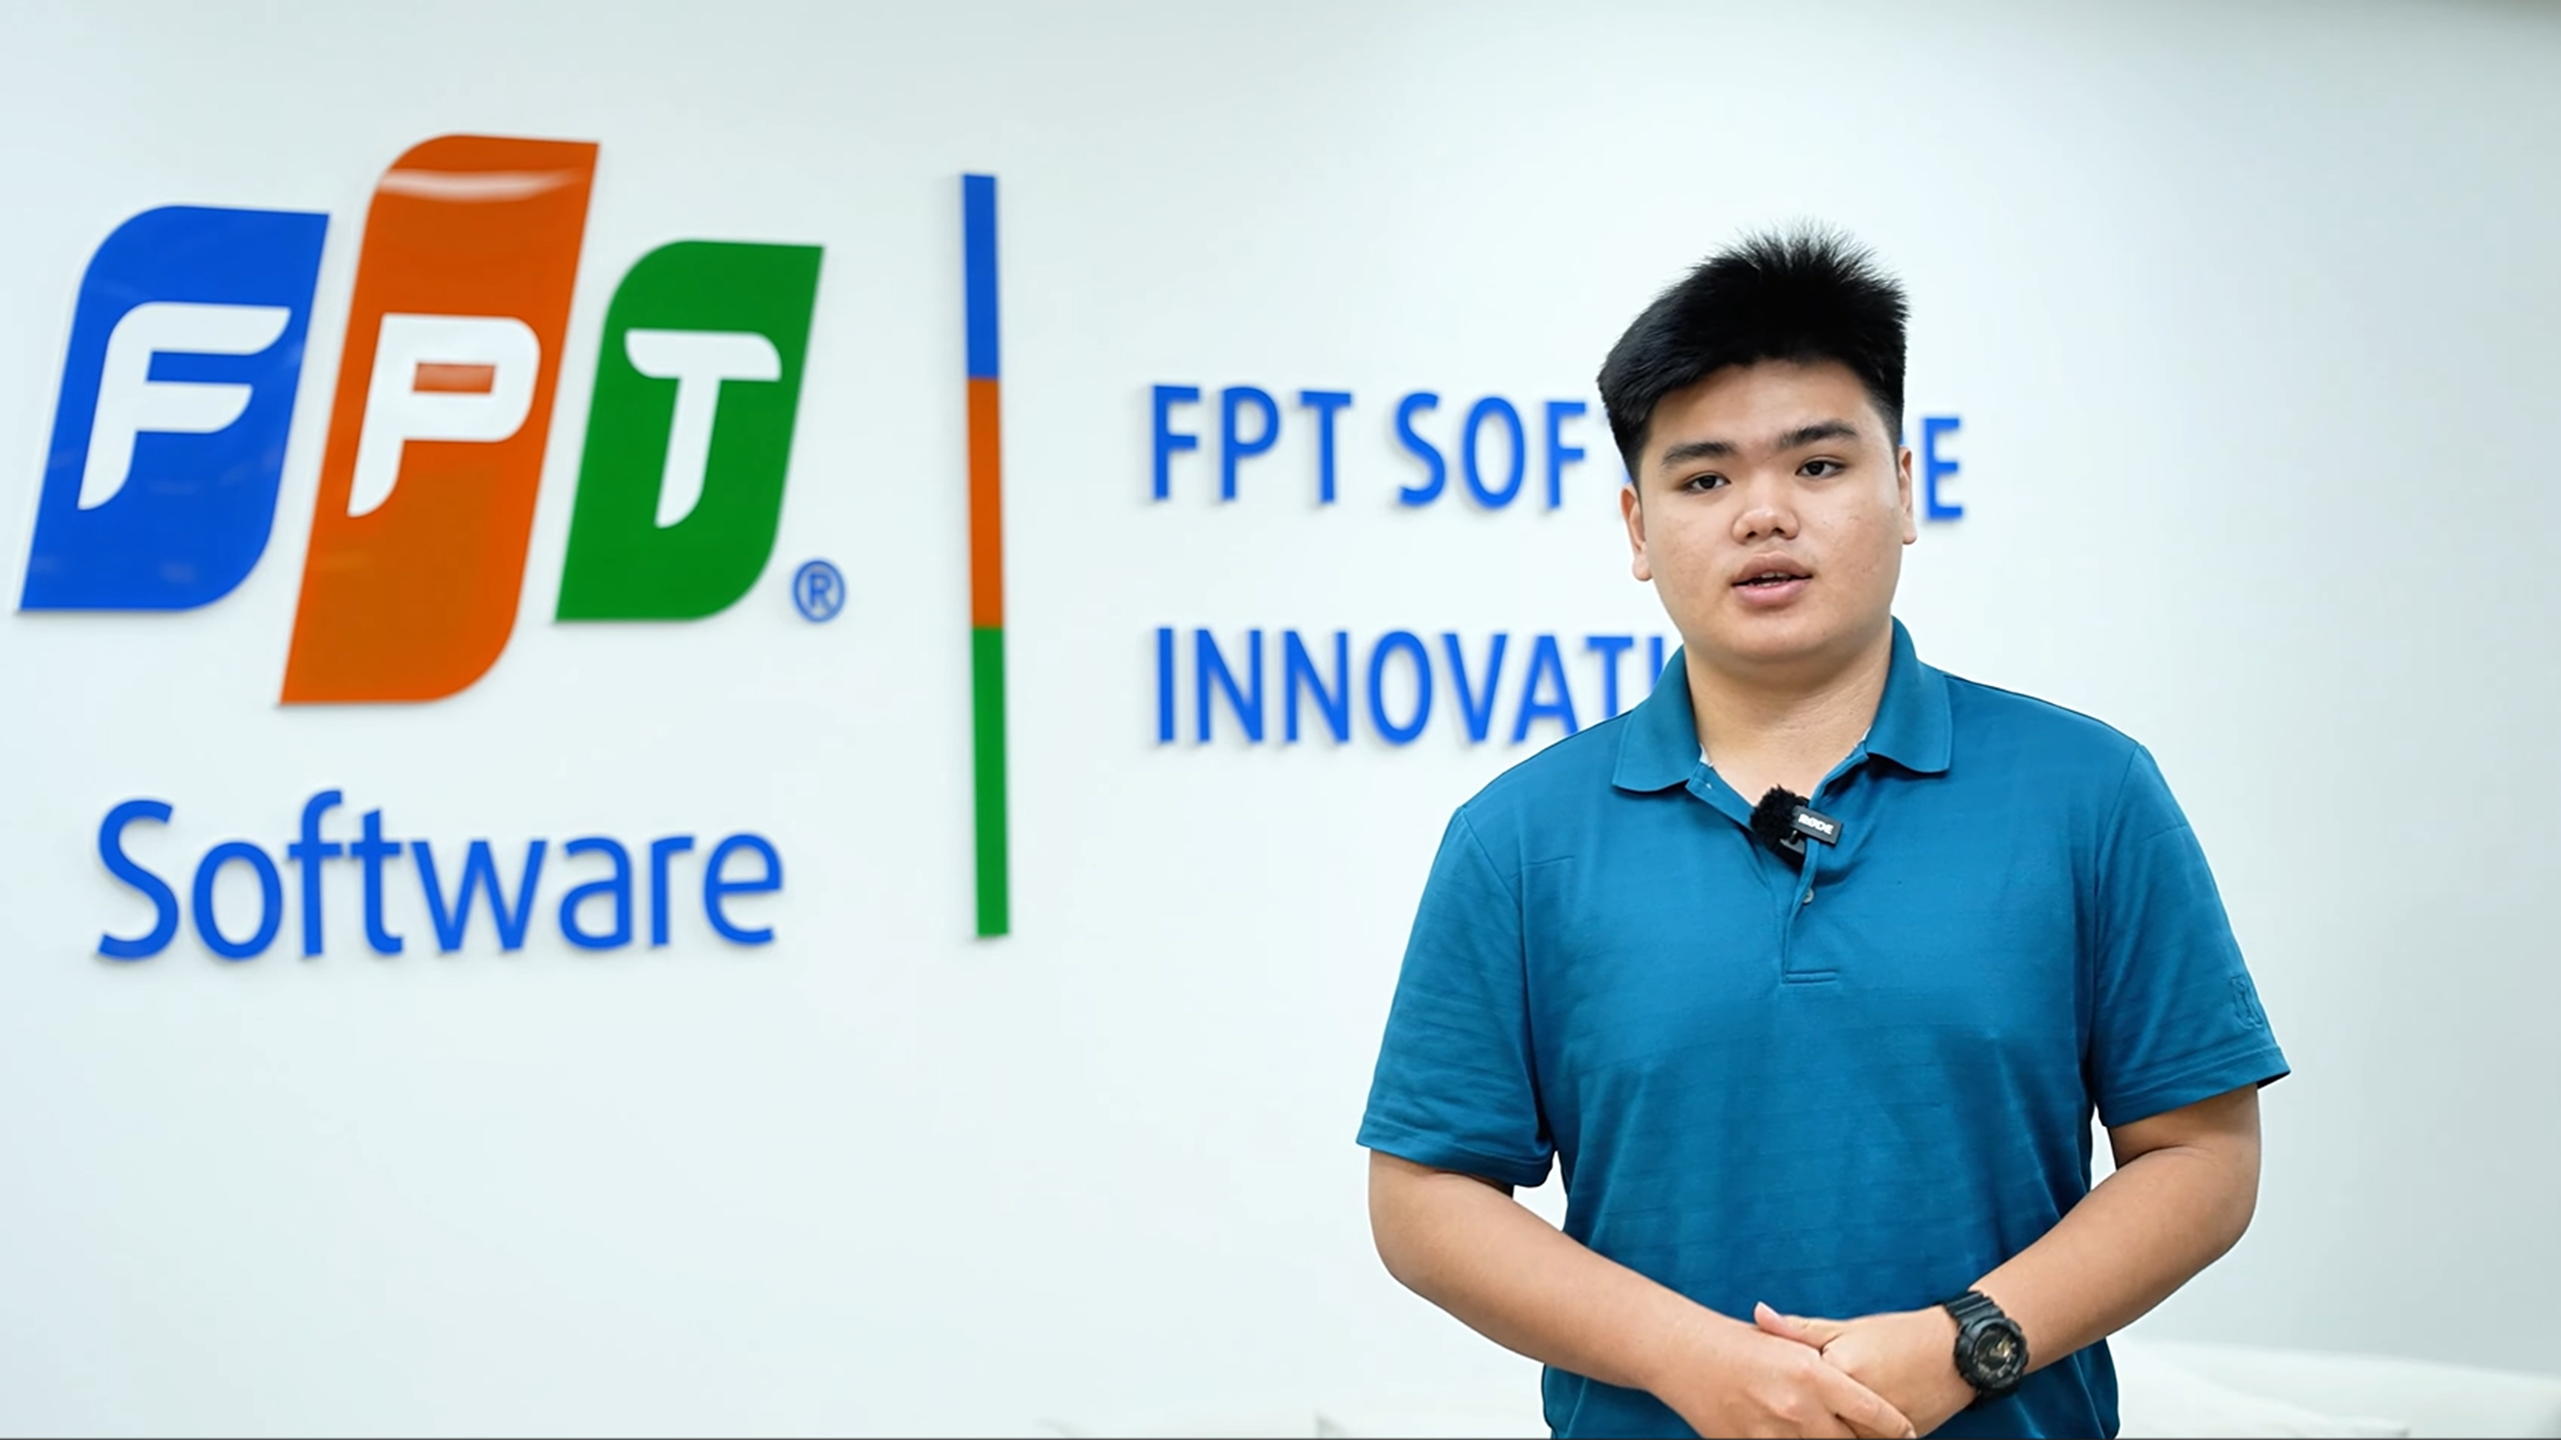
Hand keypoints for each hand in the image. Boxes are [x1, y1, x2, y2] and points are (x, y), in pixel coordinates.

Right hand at [1651, 1318, 1917, 1438]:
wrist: (1683, 1353)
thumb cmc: (1739, 1342)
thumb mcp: (1788, 1343)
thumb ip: (1824, 1362)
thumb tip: (1861, 1385)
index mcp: (1814, 1374)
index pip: (1874, 1413)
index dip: (1897, 1428)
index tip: (1909, 1434)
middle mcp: (1800, 1407)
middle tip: (1872, 1439)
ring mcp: (1773, 1432)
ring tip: (1830, 1435)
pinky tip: (1794, 1436)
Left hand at [1754, 1303, 1976, 1437]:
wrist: (1956, 1354)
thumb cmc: (1898, 1336)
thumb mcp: (1847, 1328)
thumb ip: (1798, 1330)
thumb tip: (1758, 1312)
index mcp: (1837, 1370)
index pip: (1793, 1390)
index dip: (1778, 1390)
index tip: (1763, 1390)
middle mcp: (1855, 1404)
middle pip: (1811, 1421)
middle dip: (1795, 1417)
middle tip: (1782, 1407)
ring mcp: (1874, 1428)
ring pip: (1835, 1437)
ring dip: (1820, 1428)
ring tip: (1807, 1415)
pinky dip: (1848, 1435)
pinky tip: (1840, 1424)